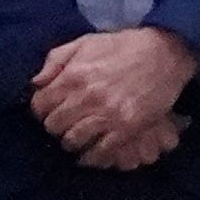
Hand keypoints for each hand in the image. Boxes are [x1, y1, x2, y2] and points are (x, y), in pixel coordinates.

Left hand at [29, 25, 196, 167]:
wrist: (163, 53)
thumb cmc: (122, 46)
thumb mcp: (84, 43)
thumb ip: (55, 61)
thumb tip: (36, 83)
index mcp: (73, 75)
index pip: (40, 105)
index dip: (41, 109)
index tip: (48, 111)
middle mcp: (86, 97)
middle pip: (54, 126)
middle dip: (55, 126)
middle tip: (64, 124)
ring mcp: (106, 115)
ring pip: (73, 141)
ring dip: (72, 142)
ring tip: (77, 137)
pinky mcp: (126, 129)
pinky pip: (100, 152)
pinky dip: (92, 157)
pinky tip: (92, 153)